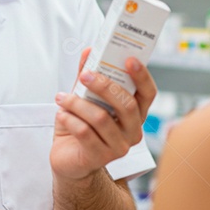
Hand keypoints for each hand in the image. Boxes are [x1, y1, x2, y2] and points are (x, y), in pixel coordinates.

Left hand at [50, 48, 156, 180]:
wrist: (68, 159)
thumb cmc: (80, 125)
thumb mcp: (83, 97)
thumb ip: (87, 75)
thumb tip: (88, 51)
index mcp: (135, 114)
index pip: (148, 94)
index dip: (142, 76)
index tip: (129, 59)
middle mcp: (132, 131)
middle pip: (126, 105)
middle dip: (103, 86)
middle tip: (84, 75)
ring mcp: (119, 147)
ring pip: (101, 118)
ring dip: (77, 104)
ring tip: (61, 98)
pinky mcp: (100, 158)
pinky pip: (85, 133)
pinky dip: (70, 120)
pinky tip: (61, 114)